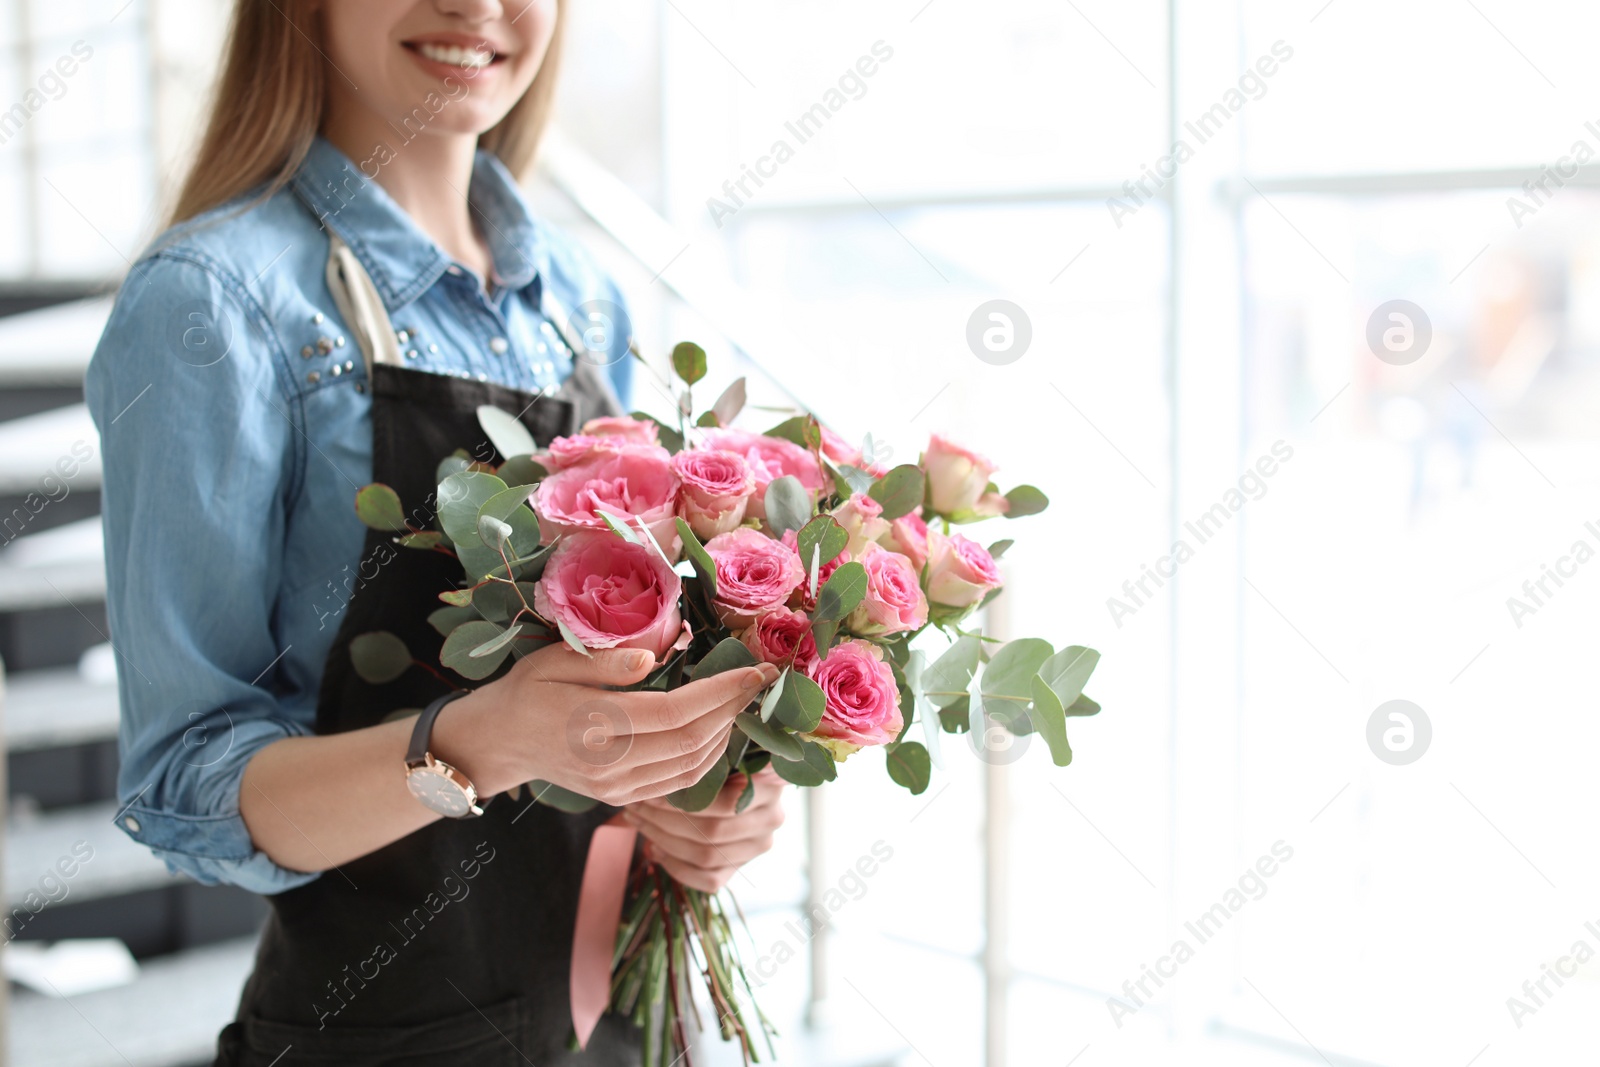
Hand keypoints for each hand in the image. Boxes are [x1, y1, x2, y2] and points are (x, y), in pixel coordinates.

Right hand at [438, 643, 778, 806]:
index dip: (722, 692)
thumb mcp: (554, 660)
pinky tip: (719, 729)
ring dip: (727, 735)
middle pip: (693, 742)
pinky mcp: (623, 797)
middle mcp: (611, 764)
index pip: (676, 711)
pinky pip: (680, 783)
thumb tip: (656, 657)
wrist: (497, 743)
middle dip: (735, 710)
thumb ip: (605, 660)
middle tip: (762, 680)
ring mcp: (618, 786)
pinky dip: (708, 757)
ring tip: (744, 700)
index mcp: (594, 724)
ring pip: (693, 767)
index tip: (756, 670)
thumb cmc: (526, 690)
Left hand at [620, 768, 786, 891]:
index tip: (648, 793)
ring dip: (663, 841)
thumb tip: (664, 763)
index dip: (681, 802)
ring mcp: (756, 849)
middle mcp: (771, 821)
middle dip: (664, 821)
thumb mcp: (718, 752)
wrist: (736, 786)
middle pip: (712, 832)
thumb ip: (701, 759)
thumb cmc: (719, 761)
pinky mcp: (740, 870)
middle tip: (634, 807)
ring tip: (638, 822)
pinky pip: (707, 880)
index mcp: (771, 788)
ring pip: (705, 857)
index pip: (725, 803)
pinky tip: (655, 849)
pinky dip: (676, 868)